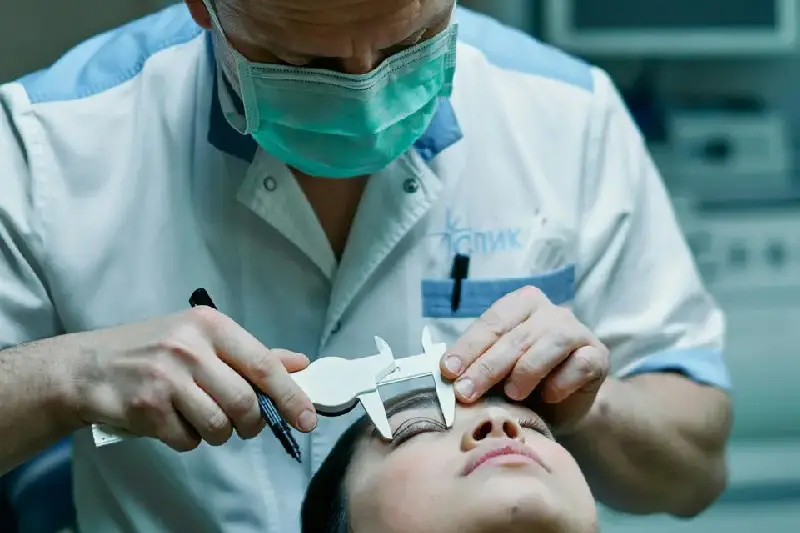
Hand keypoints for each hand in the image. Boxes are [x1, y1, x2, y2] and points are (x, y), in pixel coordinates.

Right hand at [66, 307, 316, 450]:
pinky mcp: (145, 407)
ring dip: (217, 433)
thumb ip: (252, 354)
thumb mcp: (202, 338)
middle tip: (242, 423)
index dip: (290, 396)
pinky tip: (172, 421)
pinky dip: (186, 439)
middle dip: (251, 422)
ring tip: (200, 417)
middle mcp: (189, 347)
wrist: (87, 367)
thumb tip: (300, 364)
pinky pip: (187, 440)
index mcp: (210, 325)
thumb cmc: (153, 350)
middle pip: (244, 402)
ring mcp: (166, 378)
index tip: (308, 419)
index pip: (262, 365)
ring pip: (218, 426)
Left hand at [440, 285, 608, 429]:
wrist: (564, 408)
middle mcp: (550, 310)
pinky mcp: (597, 355)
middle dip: (486, 366)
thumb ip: (475, 363)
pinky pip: (578, 365)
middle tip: (465, 393)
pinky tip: (548, 398)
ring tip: (510, 395)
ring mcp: (576, 330)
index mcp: (520, 303)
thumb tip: (444, 372)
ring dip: (524, 372)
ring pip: (547, 345)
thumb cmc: (522, 383)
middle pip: (514, 336)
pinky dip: (560, 383)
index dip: (468, 347)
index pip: (491, 322)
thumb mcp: (495, 371)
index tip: (447, 371)